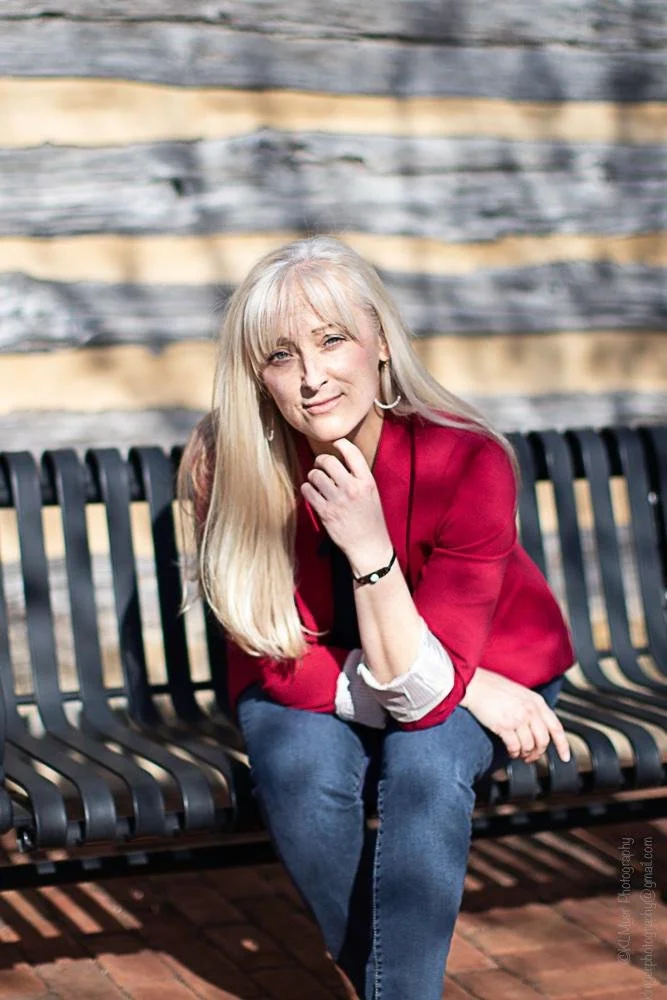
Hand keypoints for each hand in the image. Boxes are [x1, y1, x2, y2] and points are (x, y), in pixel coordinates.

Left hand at [300, 438, 391, 571]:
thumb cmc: (370, 519)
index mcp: (366, 482)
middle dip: (321, 461)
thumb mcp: (372, 493)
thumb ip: (358, 477)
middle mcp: (352, 488)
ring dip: (313, 476)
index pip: (352, 453)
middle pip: (328, 461)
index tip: (335, 443)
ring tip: (316, 481)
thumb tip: (340, 460)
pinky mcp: (325, 512)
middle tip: (320, 465)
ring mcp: (337, 500)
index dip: (341, 443)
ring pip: (315, 475)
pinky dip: (307, 489)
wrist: (368, 545)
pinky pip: (308, 491)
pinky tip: (312, 492)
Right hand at [461, 669, 570, 763]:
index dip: (563, 745)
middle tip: (531, 757)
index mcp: (537, 702)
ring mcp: (518, 718)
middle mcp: (530, 710)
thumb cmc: (494, 688)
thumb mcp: (521, 693)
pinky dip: (514, 753)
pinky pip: (515, 747)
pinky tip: (511, 751)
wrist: (475, 684)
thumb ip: (532, 708)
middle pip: (543, 741)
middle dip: (538, 753)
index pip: (556, 727)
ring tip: (519, 754)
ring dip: (525, 754)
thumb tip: (538, 729)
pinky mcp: (504, 726)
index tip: (565, 757)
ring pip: (529, 746)